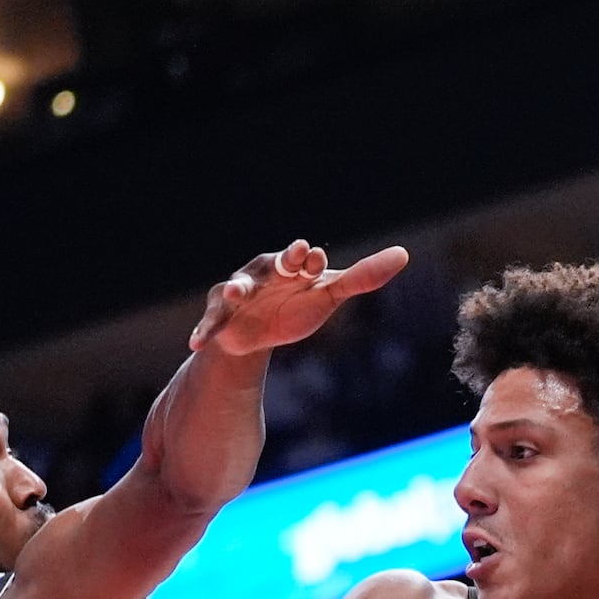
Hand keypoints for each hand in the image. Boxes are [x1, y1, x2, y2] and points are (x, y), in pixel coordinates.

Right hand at [189, 239, 408, 355]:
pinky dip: (204, 332)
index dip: (307, 260)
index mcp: (291, 266)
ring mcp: (238, 293)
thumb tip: (403, 254)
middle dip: (278, 263)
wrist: (259, 333)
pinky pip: (211, 323)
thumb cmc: (296, 306)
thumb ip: (362, 278)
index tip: (313, 260)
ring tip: (233, 295)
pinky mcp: (219, 316)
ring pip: (236, 288)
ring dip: (234, 291)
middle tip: (288, 260)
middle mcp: (263, 273)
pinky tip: (196, 344)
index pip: (302, 259)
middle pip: (271, 265)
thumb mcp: (329, 295)